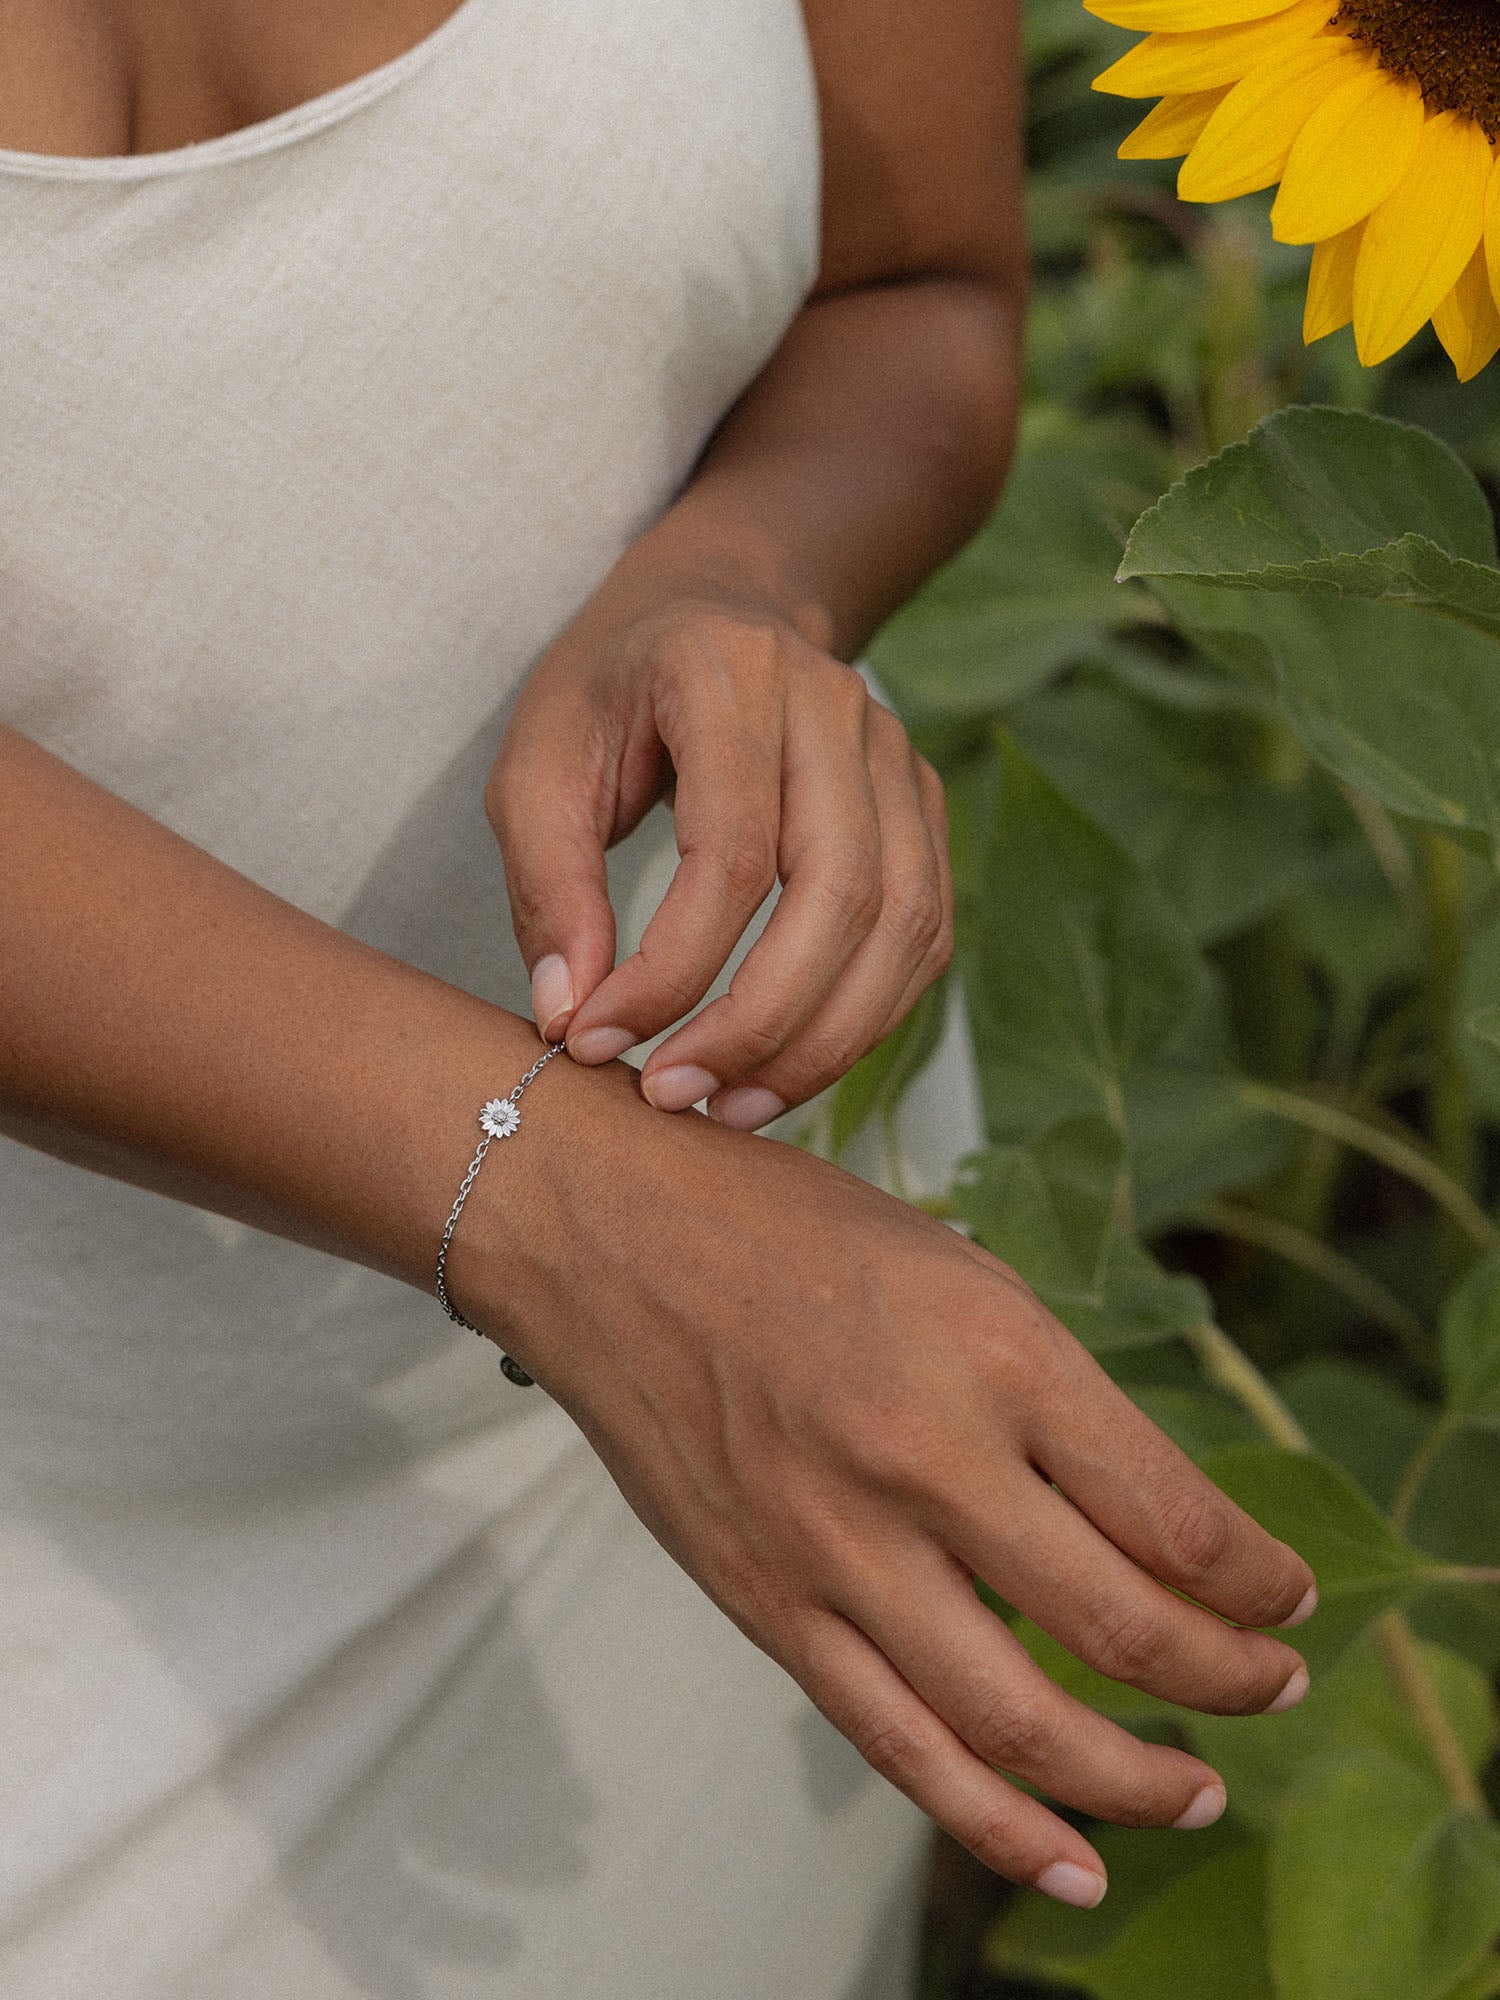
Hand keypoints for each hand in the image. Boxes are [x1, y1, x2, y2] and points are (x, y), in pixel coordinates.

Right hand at [478, 1079, 1317, 1906]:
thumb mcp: (957, 1267)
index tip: (1287, 1596)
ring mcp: (839, 1545)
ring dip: (1135, 1778)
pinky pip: (899, 1744)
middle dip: (1230, 1679)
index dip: (1257, 1578)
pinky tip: (1072, 1864)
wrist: (607, 1237)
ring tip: (1200, 1791)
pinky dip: (997, 1823)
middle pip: (1122, 1625)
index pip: (1172, 1511)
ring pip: (1019, 1719)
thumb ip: (1051, 1393)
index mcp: (995, 1349)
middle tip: (1277, 1690)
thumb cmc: (787, 1231)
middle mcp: (925, 1456)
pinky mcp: (770, 1604)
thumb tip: (1144, 1518)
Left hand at [487, 589, 952, 1126]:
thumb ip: (548, 886)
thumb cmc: (611, 696)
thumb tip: (572, 1018)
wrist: (710, 611)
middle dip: (760, 1021)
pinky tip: (788, 1068)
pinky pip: (924, 935)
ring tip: (733, 1106)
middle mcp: (836, 707)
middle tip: (677, 1096)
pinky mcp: (922, 808)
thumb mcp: (536, 766)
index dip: (671, 967)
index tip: (598, 1041)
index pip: (732, 851)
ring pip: (904, 924)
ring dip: (825, 1040)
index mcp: (728, 675)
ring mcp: (897, 756)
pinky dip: (866, 1018)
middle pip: (842, 893)